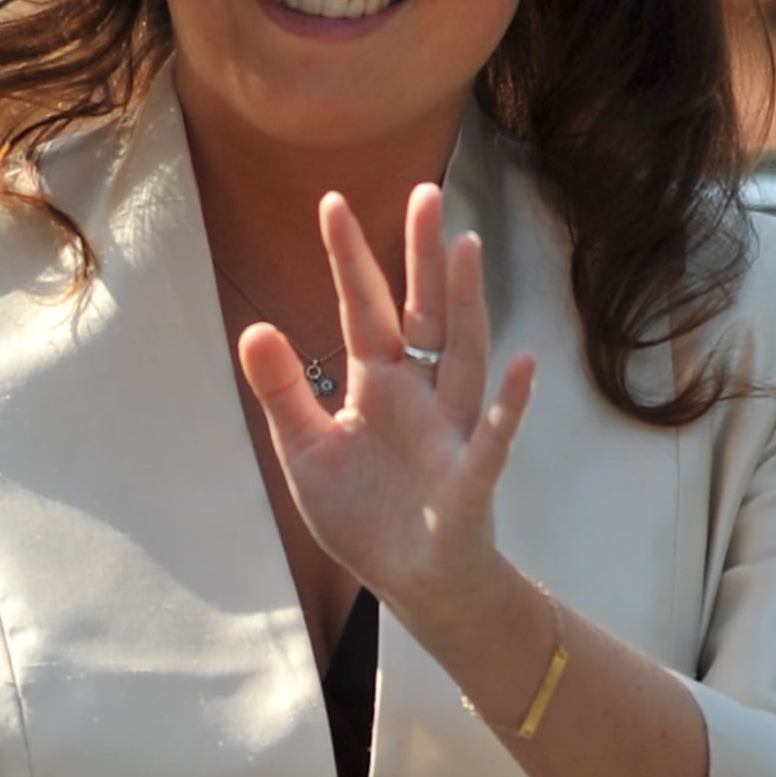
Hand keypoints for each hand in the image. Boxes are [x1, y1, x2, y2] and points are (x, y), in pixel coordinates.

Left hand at [235, 183, 534, 632]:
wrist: (415, 584)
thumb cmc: (366, 513)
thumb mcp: (306, 450)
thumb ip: (284, 392)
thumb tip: (253, 328)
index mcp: (376, 386)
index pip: (362, 311)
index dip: (349, 261)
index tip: (331, 202)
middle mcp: (420, 396)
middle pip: (424, 315)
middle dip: (421, 257)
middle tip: (425, 192)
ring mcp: (451, 433)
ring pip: (463, 358)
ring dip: (466, 304)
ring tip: (465, 247)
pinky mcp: (471, 480)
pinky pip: (493, 438)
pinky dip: (509, 405)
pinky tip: (522, 363)